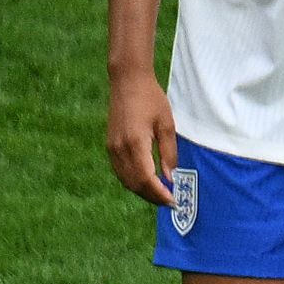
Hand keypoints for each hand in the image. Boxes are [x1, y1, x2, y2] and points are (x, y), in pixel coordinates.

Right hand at [104, 67, 176, 206]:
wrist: (127, 82)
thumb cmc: (151, 100)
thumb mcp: (167, 126)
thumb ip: (168, 154)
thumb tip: (169, 178)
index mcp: (135, 143)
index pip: (146, 179)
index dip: (159, 194)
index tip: (174, 201)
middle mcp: (119, 149)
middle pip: (134, 183)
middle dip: (152, 196)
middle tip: (170, 201)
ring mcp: (111, 147)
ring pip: (125, 179)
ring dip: (142, 191)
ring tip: (160, 194)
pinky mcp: (109, 145)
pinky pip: (120, 170)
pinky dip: (133, 181)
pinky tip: (147, 182)